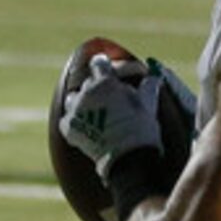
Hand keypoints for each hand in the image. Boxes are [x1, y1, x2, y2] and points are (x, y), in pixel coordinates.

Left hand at [60, 55, 177, 180]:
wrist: (127, 156)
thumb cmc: (141, 128)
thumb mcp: (148, 104)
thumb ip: (149, 86)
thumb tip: (153, 77)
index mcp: (105, 82)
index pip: (99, 64)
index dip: (103, 65)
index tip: (105, 68)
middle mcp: (87, 93)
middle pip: (88, 83)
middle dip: (96, 88)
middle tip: (106, 98)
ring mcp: (76, 110)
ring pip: (73, 99)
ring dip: (82, 103)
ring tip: (92, 113)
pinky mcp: (69, 128)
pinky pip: (67, 120)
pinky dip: (74, 123)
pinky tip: (85, 129)